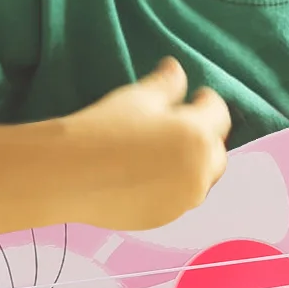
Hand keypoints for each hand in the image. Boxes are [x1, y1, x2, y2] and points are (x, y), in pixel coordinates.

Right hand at [62, 57, 231, 232]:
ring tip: (163, 153)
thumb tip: (177, 70)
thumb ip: (166, 84)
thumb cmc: (105, 128)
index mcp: (198, 135)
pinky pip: (178, 199)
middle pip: (216, 151)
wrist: (69, 175)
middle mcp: (200, 172)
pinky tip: (146, 176)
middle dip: (204, 136)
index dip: (206, 102)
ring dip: (191, 164)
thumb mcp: (137, 97)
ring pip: (200, 179)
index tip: (195, 96)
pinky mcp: (164, 218)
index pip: (220, 114)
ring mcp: (183, 200)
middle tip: (179, 126)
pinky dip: (172, 187)